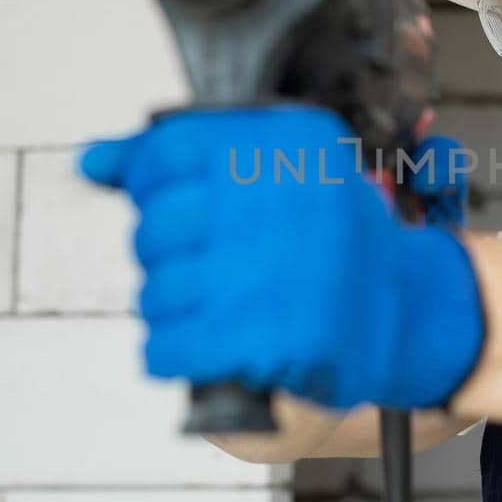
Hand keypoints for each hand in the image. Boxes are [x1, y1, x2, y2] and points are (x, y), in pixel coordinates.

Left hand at [75, 105, 485, 410]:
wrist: (409, 312)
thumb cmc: (336, 242)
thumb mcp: (285, 170)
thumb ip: (186, 160)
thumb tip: (92, 161)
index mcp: (284, 148)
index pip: (170, 151)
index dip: (151, 183)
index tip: (168, 202)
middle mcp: (276, 205)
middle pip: (155, 227)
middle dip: (166, 254)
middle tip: (209, 267)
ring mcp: (268, 275)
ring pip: (156, 292)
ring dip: (173, 308)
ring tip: (219, 307)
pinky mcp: (263, 340)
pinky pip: (168, 346)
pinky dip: (174, 352)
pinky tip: (206, 343)